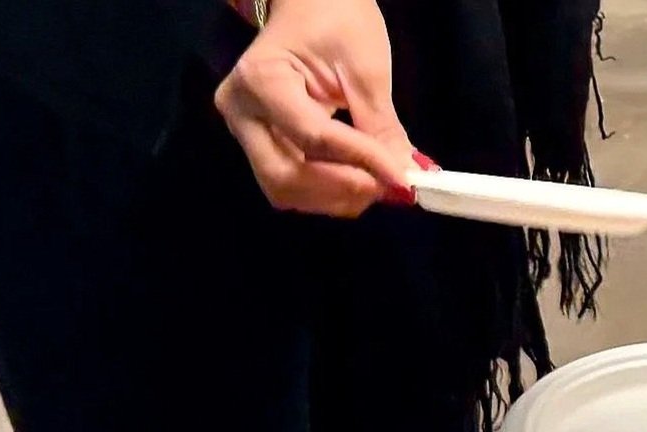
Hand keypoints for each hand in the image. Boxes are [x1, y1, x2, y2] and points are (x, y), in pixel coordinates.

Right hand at [215, 0, 415, 215]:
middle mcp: (241, 112)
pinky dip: (329, 191)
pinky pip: (292, 183)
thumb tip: (405, 176)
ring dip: (336, 197)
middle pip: (284, 177)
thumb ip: (381, 126)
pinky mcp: (260, 144)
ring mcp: (245, 131)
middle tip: (388, 185)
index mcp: (260, 79)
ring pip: (285, 189)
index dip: (362, 162)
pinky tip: (359, 178)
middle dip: (341, 189)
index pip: (313, 137)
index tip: (404, 178)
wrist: (311, 5)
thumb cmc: (336, 19)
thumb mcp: (365, 67)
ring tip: (378, 181)